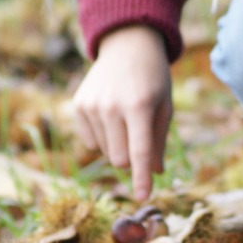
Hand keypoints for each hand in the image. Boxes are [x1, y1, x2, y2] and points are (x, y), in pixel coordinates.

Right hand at [72, 25, 172, 200]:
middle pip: (119, 160)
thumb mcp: (164, 106)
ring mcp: (92, 105)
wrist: (127, 45)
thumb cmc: (152, 80)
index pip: (140, 151)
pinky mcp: (79, 105)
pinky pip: (90, 142)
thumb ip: (159, 141)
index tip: (143, 197)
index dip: (142, 178)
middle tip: (139, 138)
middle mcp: (112, 106)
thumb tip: (154, 173)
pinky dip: (102, 138)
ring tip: (125, 117)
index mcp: (139, 106)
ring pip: (104, 152)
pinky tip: (109, 115)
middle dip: (131, 160)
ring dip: (117, 145)